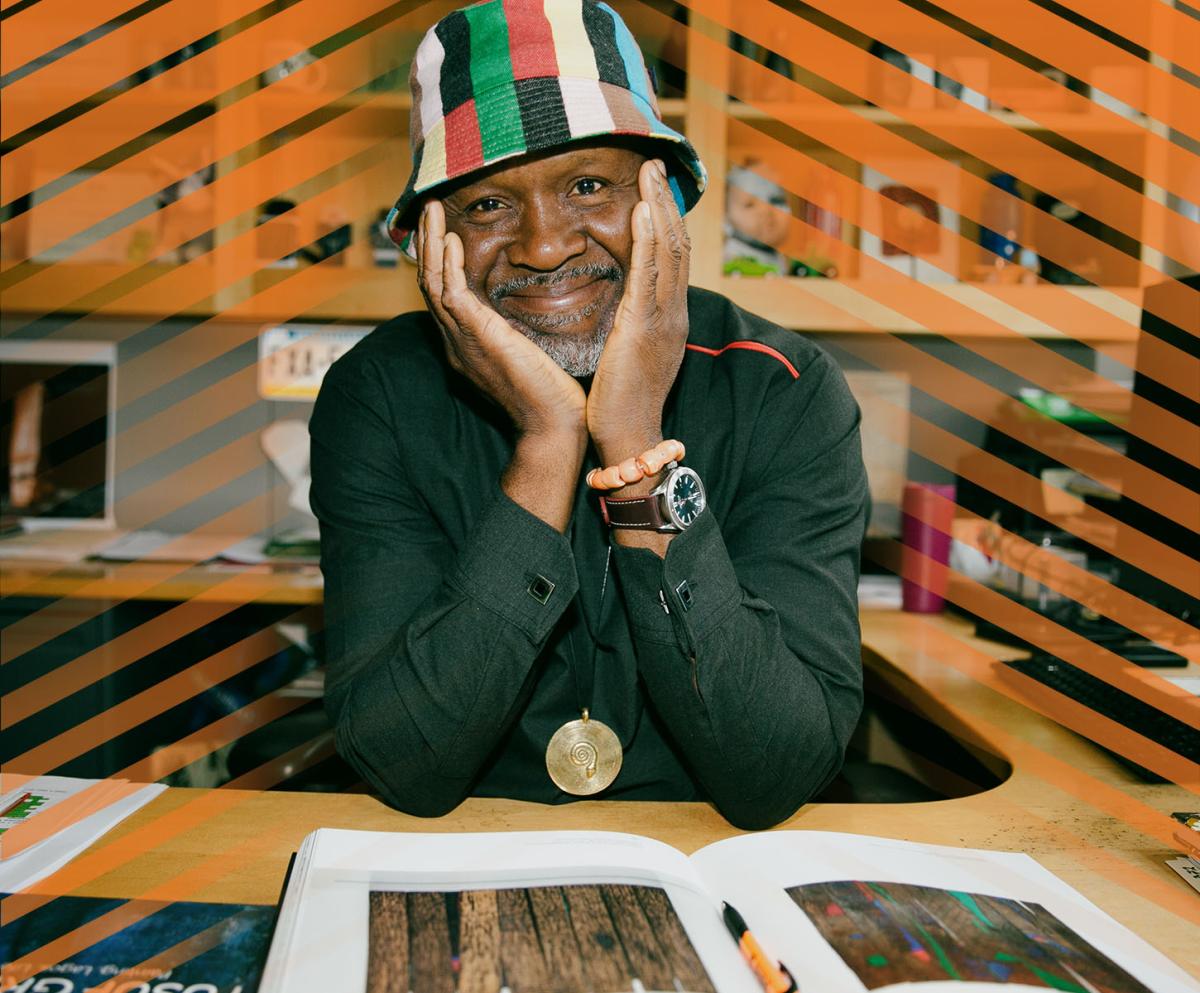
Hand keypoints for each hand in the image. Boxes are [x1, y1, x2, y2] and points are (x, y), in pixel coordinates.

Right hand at [416, 200, 586, 440]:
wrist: (555, 427)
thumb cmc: (553, 396)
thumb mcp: (531, 353)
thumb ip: (521, 330)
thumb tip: (531, 308)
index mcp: (468, 346)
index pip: (444, 295)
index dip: (438, 262)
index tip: (443, 230)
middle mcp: (457, 343)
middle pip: (429, 285)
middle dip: (426, 245)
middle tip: (427, 210)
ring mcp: (463, 341)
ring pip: (433, 284)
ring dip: (431, 244)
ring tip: (431, 210)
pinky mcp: (479, 338)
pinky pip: (452, 294)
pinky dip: (448, 264)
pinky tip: (451, 239)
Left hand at [587, 158, 690, 463]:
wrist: (628, 438)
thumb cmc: (621, 402)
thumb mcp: (630, 353)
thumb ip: (631, 324)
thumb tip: (622, 305)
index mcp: (669, 318)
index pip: (674, 259)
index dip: (667, 221)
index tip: (654, 188)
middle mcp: (674, 313)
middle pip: (678, 245)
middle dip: (666, 201)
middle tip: (655, 164)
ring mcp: (663, 319)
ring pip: (669, 251)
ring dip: (659, 206)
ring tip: (649, 171)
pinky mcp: (643, 327)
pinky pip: (649, 274)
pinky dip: (649, 237)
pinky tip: (642, 208)